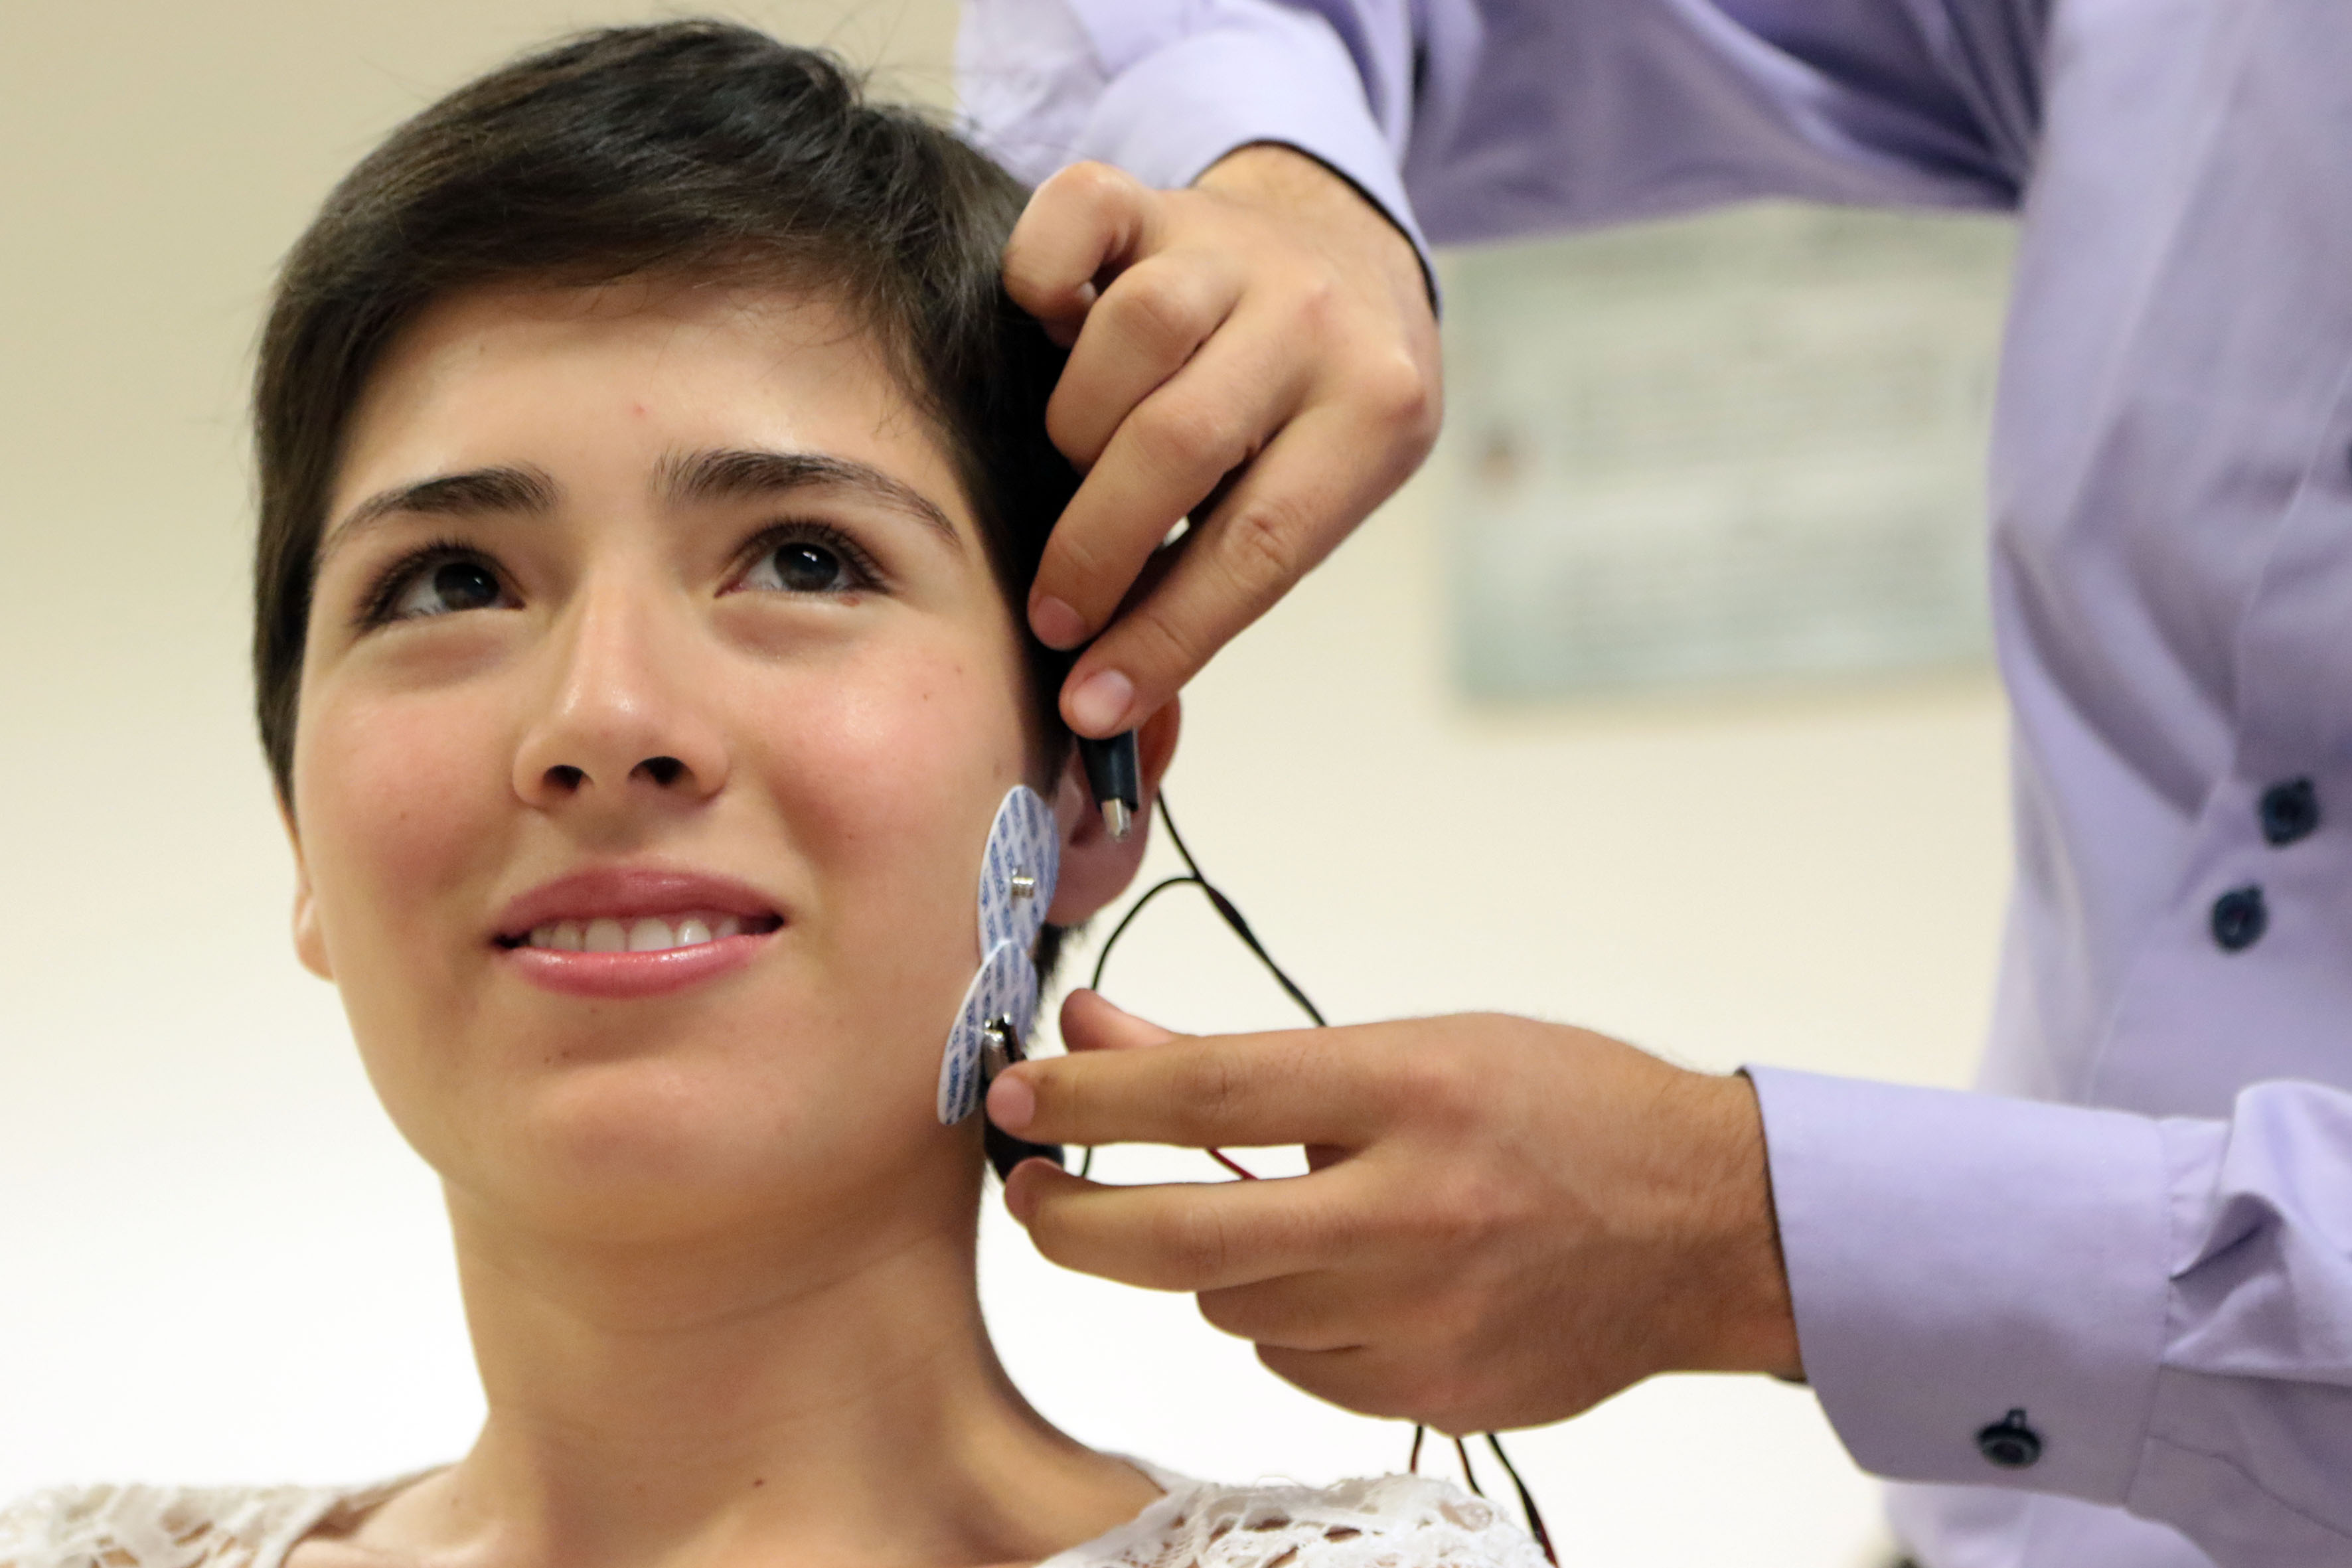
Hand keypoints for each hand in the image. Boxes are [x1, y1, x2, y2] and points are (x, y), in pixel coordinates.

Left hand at [988, 992, 1802, 1433]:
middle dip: (1074, 1221)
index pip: (1203, 1095)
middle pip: (1181, 1239)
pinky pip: (1291, 1361)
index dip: (1087, 1099)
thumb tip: (1096, 1035)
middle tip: (1033, 1193)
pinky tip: (1350, 1277)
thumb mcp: (1409, 1047)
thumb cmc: (1565, 1111)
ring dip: (1211, 1263)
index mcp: (1412, 1090)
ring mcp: (1423, 1320)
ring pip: (1228, 1306)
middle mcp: (1414, 1211)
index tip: (1018, 1097)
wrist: (1708, 1228)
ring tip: (1285, 1213)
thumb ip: (1237, 1058)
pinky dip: (1284, 1318)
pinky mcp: (1430, 1395)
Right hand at [1003, 145, 1440, 736]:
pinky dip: (1037, 275)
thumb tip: (1112, 702)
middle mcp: (1310, 319)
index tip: (1094, 703)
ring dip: (1077, 428)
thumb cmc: (1311, 413)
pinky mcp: (1155, 201)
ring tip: (1079, 464)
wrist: (1344, 258)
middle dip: (1099, 550)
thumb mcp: (1313, 494)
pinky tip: (1043, 326)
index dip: (1167, 635)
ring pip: (1129, 334)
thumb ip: (1224, 580)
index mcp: (1373, 413)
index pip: (1260, 546)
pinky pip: (1075, 216)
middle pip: (1180, 442)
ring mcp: (1229, 249)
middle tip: (1056, 614)